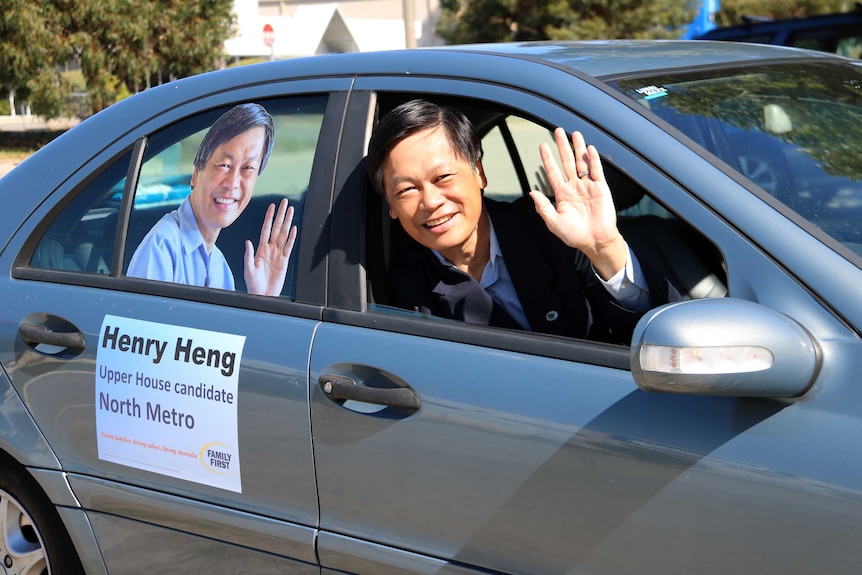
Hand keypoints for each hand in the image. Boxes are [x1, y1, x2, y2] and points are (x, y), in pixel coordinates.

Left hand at [244, 198, 296, 295]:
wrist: (262, 294)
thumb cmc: (253, 283)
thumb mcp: (248, 269)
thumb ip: (248, 255)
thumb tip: (248, 242)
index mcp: (260, 249)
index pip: (266, 229)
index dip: (269, 217)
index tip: (272, 206)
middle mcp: (270, 249)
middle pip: (277, 228)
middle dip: (280, 215)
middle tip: (284, 203)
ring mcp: (278, 254)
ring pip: (284, 235)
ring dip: (287, 222)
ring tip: (291, 211)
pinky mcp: (284, 261)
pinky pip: (289, 247)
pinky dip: (292, 238)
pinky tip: (294, 229)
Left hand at [529, 128, 626, 279]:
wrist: (595, 241)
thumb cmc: (574, 235)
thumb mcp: (554, 223)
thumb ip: (543, 207)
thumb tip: (532, 192)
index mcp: (562, 194)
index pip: (553, 172)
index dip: (547, 159)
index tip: (542, 146)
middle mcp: (574, 187)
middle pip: (566, 162)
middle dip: (562, 146)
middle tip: (557, 131)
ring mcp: (588, 186)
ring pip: (581, 163)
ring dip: (577, 148)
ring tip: (574, 133)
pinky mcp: (601, 188)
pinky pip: (596, 171)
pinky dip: (592, 160)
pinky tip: (588, 149)